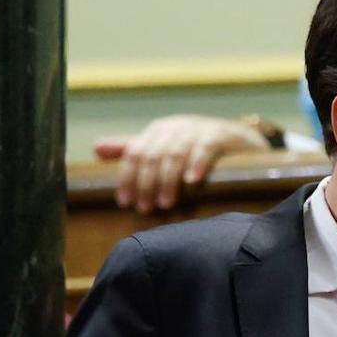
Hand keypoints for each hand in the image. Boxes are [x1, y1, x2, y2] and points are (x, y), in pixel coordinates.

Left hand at [95, 115, 269, 213]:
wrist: (240, 140)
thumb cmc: (197, 147)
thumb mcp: (164, 146)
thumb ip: (134, 149)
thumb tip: (96, 148)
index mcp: (158, 130)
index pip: (135, 153)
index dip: (128, 178)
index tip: (126, 203)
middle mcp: (175, 127)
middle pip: (152, 155)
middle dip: (146, 184)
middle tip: (146, 208)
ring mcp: (198, 129)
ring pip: (174, 153)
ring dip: (168, 181)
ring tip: (167, 204)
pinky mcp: (220, 135)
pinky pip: (205, 148)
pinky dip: (197, 164)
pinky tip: (192, 181)